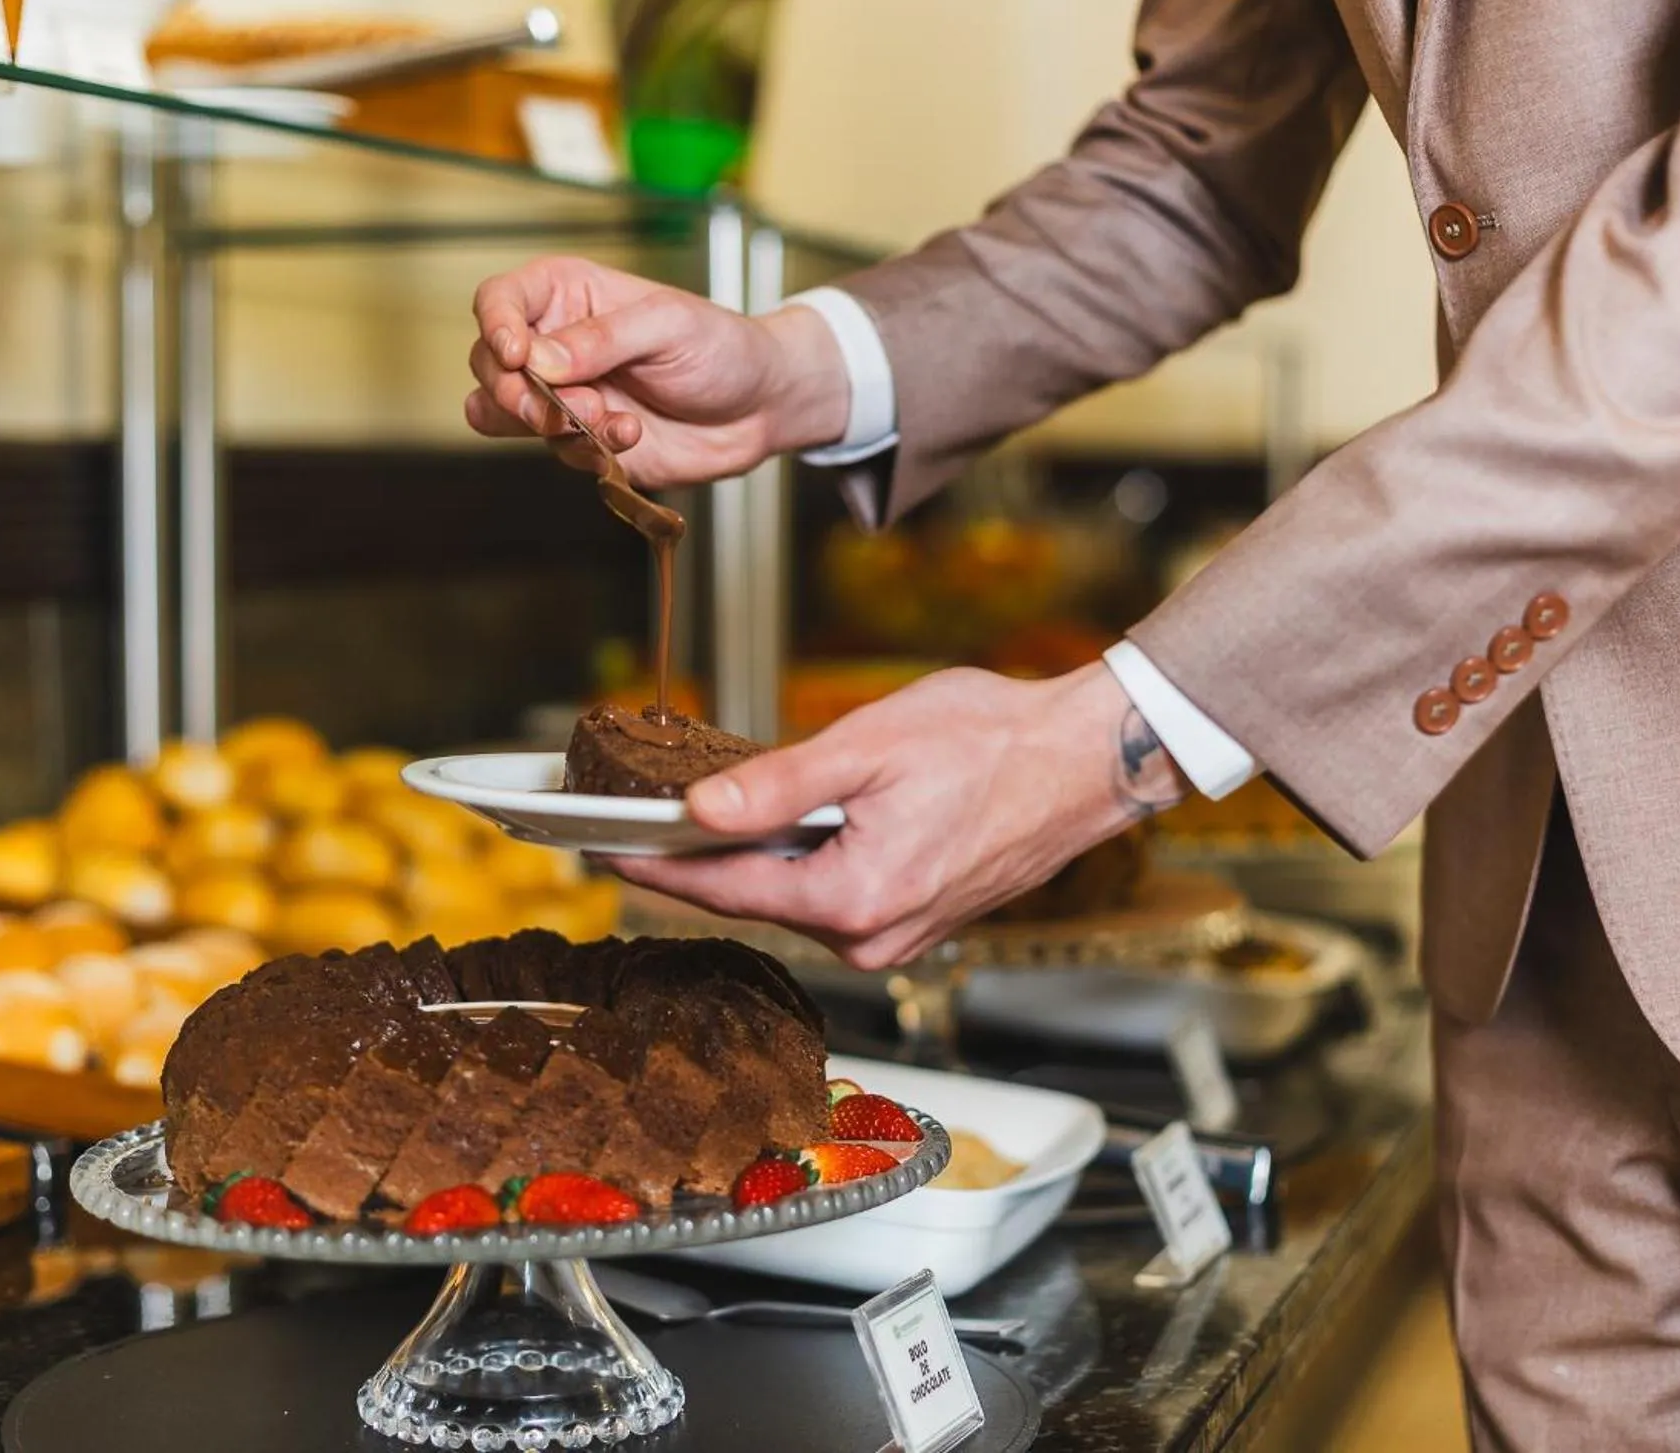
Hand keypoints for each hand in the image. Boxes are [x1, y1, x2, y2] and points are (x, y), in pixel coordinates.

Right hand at [468, 256, 850, 487]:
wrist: (759, 407)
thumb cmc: (721, 347)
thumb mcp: (669, 325)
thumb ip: (603, 339)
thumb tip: (539, 359)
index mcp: (568, 295)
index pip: (499, 299)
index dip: (494, 325)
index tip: (516, 354)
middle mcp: (554, 343)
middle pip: (487, 362)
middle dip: (515, 391)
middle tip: (564, 406)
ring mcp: (564, 395)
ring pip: (500, 413)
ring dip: (543, 423)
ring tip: (600, 419)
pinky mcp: (580, 440)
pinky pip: (552, 450)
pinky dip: (584, 449)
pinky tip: (630, 435)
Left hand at [607, 663, 1189, 968]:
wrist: (1087, 759)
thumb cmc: (994, 742)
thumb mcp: (868, 747)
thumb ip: (776, 785)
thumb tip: (698, 811)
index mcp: (853, 899)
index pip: (721, 887)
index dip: (649, 862)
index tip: (593, 843)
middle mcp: (872, 937)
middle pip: (751, 897)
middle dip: (692, 856)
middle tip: (629, 814)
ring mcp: (896, 937)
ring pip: (791, 897)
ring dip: (750, 856)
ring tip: (698, 810)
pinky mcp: (915, 921)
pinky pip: (831, 895)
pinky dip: (799, 861)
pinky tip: (781, 823)